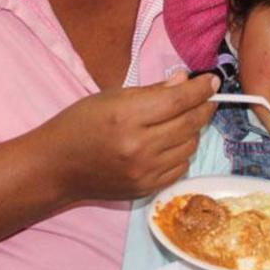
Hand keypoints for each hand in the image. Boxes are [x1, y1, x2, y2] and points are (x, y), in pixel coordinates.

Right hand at [44, 71, 219, 201]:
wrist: (56, 167)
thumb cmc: (79, 124)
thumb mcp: (111, 97)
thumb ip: (152, 91)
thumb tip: (186, 80)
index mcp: (128, 116)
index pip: (179, 100)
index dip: (201, 88)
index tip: (212, 81)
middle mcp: (139, 146)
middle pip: (190, 124)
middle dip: (204, 107)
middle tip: (208, 97)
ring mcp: (144, 171)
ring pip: (190, 146)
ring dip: (193, 130)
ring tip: (183, 119)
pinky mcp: (146, 188)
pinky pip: (180, 167)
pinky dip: (182, 151)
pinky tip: (171, 142)